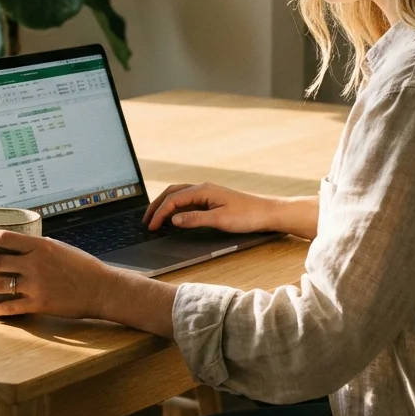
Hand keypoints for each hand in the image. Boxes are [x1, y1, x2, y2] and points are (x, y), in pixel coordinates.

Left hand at [0, 230, 121, 318]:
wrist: (101, 288)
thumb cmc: (82, 267)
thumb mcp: (59, 248)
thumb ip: (37, 248)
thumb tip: (15, 247)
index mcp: (40, 246)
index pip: (3, 238)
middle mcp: (35, 263)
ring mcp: (36, 285)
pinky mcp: (39, 304)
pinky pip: (11, 307)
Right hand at [143, 182, 277, 232]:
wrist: (268, 212)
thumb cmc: (247, 216)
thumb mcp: (220, 220)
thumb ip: (194, 219)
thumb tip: (174, 219)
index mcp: (203, 190)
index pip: (173, 200)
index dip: (160, 213)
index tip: (151, 227)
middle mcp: (203, 188)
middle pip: (172, 193)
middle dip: (157, 206)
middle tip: (146, 221)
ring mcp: (208, 193)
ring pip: (179, 195)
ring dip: (165, 205)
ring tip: (155, 217)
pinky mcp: (212, 199)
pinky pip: (187, 199)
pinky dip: (176, 206)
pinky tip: (174, 215)